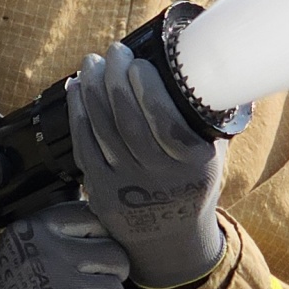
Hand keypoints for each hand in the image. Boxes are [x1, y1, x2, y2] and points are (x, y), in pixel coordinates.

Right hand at [0, 203, 128, 288]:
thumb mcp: (19, 247)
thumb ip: (55, 233)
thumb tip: (103, 229)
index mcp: (38, 228)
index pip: (95, 219)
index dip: (101, 240)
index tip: (92, 256)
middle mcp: (53, 252)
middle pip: (115, 256)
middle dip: (111, 275)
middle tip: (92, 288)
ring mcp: (65, 287)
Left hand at [66, 41, 226, 288]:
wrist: (168, 236)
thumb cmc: (191, 178)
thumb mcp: (212, 152)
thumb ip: (204, 116)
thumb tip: (201, 61)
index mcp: (192, 165)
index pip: (166, 124)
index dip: (148, 91)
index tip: (139, 62)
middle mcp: (158, 177)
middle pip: (129, 122)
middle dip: (116, 80)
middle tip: (114, 52)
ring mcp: (125, 185)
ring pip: (103, 131)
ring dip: (93, 91)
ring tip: (93, 62)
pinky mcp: (99, 188)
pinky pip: (84, 145)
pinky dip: (77, 114)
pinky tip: (77, 89)